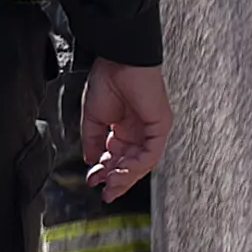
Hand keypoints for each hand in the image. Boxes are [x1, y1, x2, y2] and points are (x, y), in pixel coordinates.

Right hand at [80, 59, 170, 200]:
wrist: (117, 60)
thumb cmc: (107, 79)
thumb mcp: (93, 118)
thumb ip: (92, 141)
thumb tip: (90, 161)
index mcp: (124, 128)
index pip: (117, 157)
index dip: (105, 171)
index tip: (93, 181)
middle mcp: (140, 131)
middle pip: (131, 163)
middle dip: (117, 179)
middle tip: (105, 192)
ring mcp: (152, 129)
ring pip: (142, 162)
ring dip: (125, 176)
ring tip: (110, 184)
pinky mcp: (161, 125)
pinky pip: (151, 152)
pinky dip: (136, 164)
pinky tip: (121, 169)